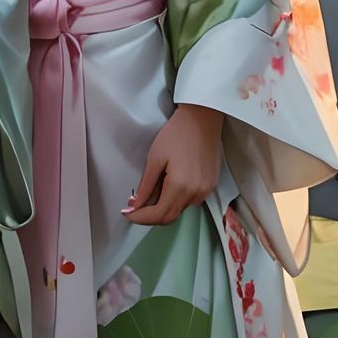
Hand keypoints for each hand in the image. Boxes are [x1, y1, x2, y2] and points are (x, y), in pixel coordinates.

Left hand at [123, 104, 222, 225]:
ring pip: (179, 209)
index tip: (127, 213)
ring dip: (163, 207)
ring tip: (150, 191)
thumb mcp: (155, 158)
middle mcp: (195, 194)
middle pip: (169, 217)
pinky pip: (189, 201)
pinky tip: (167, 186)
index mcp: (180, 186)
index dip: (140, 217)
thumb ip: (145, 186)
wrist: (202, 119)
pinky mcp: (210, 186)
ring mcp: (205, 191)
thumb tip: (135, 206)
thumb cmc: (176, 134)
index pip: (158, 215)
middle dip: (149, 215)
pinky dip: (175, 199)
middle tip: (134, 207)